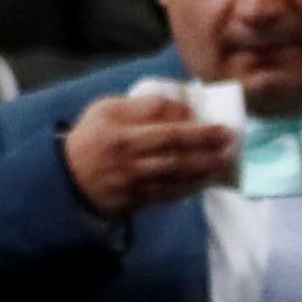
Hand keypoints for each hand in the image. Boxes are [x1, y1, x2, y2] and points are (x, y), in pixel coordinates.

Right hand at [59, 83, 237, 215]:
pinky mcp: (138, 198)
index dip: (191, 125)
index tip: (216, 122)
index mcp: (120, 131)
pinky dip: (192, 186)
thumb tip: (178, 103)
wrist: (70, 175)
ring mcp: (133, 179)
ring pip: (175, 173)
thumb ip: (140, 106)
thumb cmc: (94, 135)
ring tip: (227, 159)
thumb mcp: (106, 110)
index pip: (162, 126)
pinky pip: (170, 193)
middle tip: (230, 139)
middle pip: (173, 150)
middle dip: (205, 144)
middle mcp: (128, 156)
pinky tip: (209, 179)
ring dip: (204, 167)